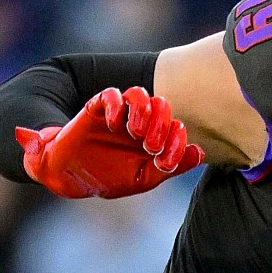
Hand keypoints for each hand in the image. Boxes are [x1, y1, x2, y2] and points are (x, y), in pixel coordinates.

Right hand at [16, 86, 201, 199]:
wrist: (71, 175)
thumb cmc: (109, 177)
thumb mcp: (143, 178)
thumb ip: (171, 166)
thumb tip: (200, 153)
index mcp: (154, 138)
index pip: (177, 127)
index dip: (177, 141)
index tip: (164, 161)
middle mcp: (140, 122)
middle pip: (162, 106)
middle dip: (161, 125)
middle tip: (149, 146)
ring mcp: (120, 114)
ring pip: (141, 94)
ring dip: (143, 111)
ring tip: (134, 132)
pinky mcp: (99, 107)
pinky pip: (112, 94)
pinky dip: (116, 105)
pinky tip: (112, 124)